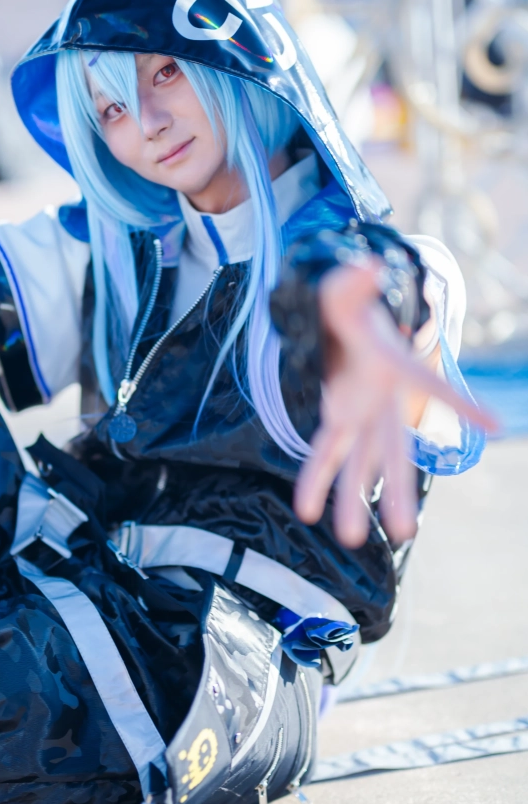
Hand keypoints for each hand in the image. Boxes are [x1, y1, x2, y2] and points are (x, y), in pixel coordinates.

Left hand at [294, 260, 495, 548]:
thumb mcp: (344, 289)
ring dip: (353, 498)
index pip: (427, 383)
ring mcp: (359, 414)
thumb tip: (367, 264)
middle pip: (393, 449)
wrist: (343, 316)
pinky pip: (324, 454)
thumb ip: (353, 282)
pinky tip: (306, 512)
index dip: (459, 403)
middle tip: (406, 531)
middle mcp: (382, 400)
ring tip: (352, 539)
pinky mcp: (336, 419)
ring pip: (360, 462)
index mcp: (392, 366)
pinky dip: (314, 479)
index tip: (497, 424)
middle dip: (399, 488)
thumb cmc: (350, 303)